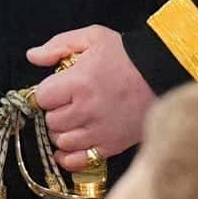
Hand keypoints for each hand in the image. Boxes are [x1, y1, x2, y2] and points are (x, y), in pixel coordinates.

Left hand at [24, 24, 155, 164]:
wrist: (164, 74)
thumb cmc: (127, 55)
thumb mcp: (93, 37)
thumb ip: (59, 45)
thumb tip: (33, 56)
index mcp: (79, 83)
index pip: (42, 98)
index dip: (47, 92)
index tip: (57, 88)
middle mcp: (87, 110)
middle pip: (51, 121)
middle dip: (55, 111)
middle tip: (68, 102)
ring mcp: (100, 131)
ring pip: (62, 141)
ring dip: (63, 132)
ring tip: (74, 120)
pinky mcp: (112, 146)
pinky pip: (78, 161)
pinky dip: (70, 156)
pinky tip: (71, 145)